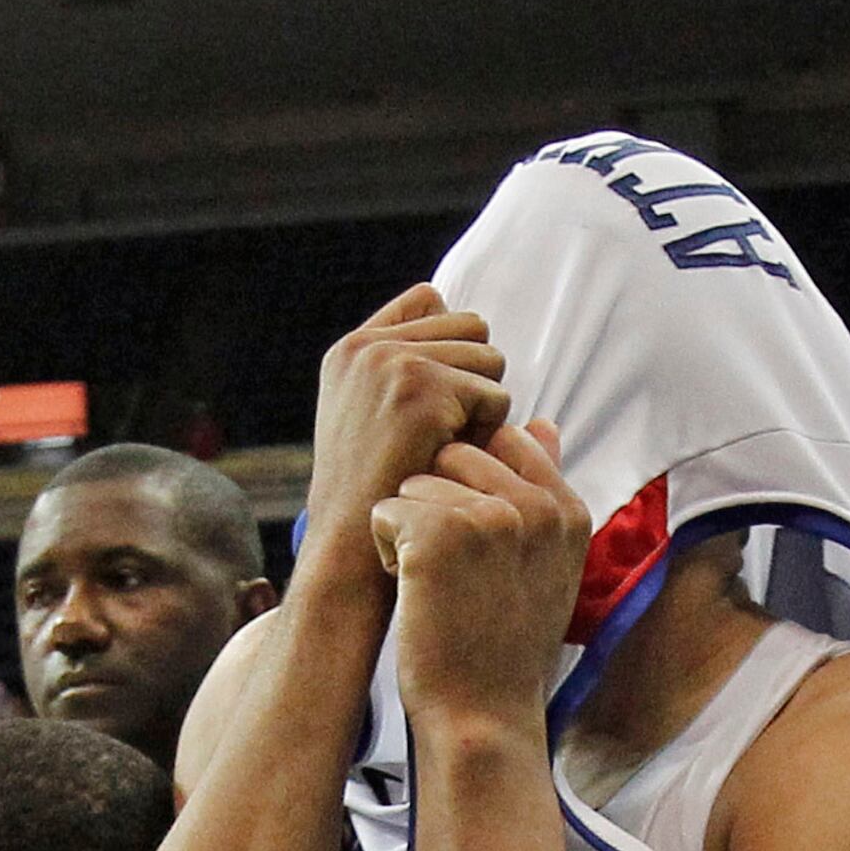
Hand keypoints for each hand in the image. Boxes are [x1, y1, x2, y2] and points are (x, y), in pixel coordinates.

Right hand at [307, 285, 514, 585]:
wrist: (353, 550)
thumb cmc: (381, 495)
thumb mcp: (381, 419)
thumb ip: (416, 368)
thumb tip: (484, 327)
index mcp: (353, 348)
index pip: (431, 300)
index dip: (451, 348)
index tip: (434, 402)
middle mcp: (367, 346)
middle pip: (472, 327)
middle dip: (472, 379)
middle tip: (438, 434)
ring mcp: (390, 362)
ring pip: (490, 359)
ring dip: (482, 409)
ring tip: (439, 449)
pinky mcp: (420, 388)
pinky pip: (497, 397)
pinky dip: (486, 435)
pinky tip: (445, 462)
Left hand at [373, 423, 590, 742]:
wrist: (481, 714)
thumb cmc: (504, 644)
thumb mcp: (546, 562)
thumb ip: (543, 489)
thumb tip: (541, 421)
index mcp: (568, 509)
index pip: (507, 441)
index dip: (473, 484)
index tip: (475, 542)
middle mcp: (537, 506)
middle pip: (456, 453)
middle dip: (438, 501)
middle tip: (455, 569)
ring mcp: (491, 516)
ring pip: (416, 481)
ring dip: (410, 527)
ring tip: (437, 584)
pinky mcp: (439, 533)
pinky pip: (386, 510)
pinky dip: (386, 551)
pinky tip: (415, 592)